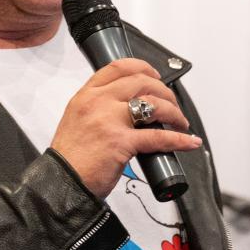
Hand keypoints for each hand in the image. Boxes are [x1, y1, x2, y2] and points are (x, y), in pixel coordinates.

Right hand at [49, 58, 201, 197]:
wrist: (61, 183)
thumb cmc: (70, 158)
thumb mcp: (77, 120)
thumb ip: (98, 108)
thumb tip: (126, 108)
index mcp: (86, 95)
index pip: (117, 68)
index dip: (142, 67)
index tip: (155, 75)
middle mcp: (98, 102)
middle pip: (141, 83)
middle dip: (165, 92)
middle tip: (172, 104)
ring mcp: (110, 121)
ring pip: (154, 105)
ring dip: (174, 112)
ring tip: (180, 122)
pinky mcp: (122, 143)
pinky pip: (159, 137)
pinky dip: (179, 139)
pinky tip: (189, 141)